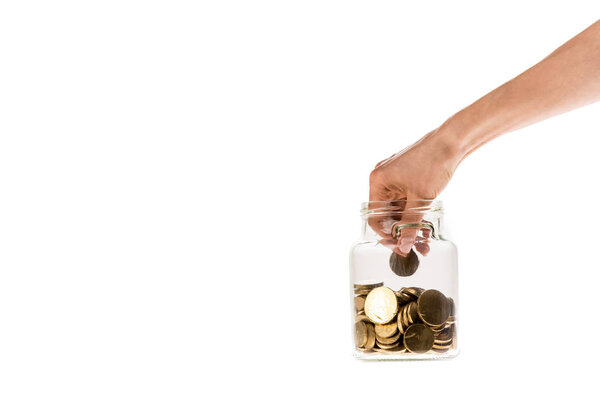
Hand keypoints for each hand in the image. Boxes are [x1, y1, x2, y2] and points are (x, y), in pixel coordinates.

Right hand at [368, 126, 458, 255]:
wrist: (452, 142)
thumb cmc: (432, 163)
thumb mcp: (421, 199)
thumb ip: (410, 224)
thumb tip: (404, 246)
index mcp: (378, 181)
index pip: (375, 216)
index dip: (386, 234)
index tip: (400, 246)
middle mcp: (382, 180)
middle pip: (386, 215)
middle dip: (400, 232)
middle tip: (414, 247)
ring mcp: (394, 179)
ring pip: (398, 211)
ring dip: (409, 226)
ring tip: (424, 240)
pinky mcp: (405, 179)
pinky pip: (405, 202)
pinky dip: (414, 214)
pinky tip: (425, 227)